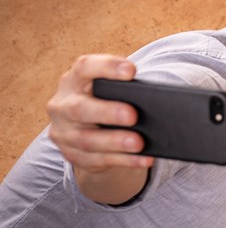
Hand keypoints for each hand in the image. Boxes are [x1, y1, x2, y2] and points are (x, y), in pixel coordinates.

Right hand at [46, 55, 152, 171]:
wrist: (87, 131)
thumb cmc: (107, 101)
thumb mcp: (110, 91)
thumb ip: (126, 90)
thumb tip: (161, 99)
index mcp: (74, 80)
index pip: (85, 67)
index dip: (106, 67)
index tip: (131, 71)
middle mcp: (62, 105)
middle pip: (80, 108)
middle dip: (107, 112)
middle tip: (133, 115)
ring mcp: (64, 132)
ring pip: (87, 140)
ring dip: (115, 142)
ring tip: (139, 143)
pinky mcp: (72, 155)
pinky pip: (98, 160)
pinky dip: (124, 160)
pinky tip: (144, 159)